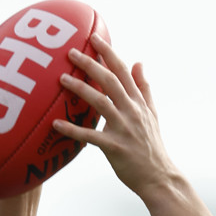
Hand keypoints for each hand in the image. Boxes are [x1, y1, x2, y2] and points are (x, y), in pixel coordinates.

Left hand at [53, 35, 174, 195]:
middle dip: (90, 64)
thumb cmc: (152, 148)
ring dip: (80, 89)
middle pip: (110, 81)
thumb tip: (139, 62)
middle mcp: (132, 112)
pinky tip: (56, 124)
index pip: (123, 71)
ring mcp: (123, 129)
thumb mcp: (152, 115)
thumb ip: (144, 88)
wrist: (159, 178)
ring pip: (100, 103)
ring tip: (61, 79)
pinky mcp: (115, 148)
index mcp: (139, 103)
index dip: (108, 53)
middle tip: (71, 52)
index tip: (94, 37)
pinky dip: (73, 130)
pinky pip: (90, 137)